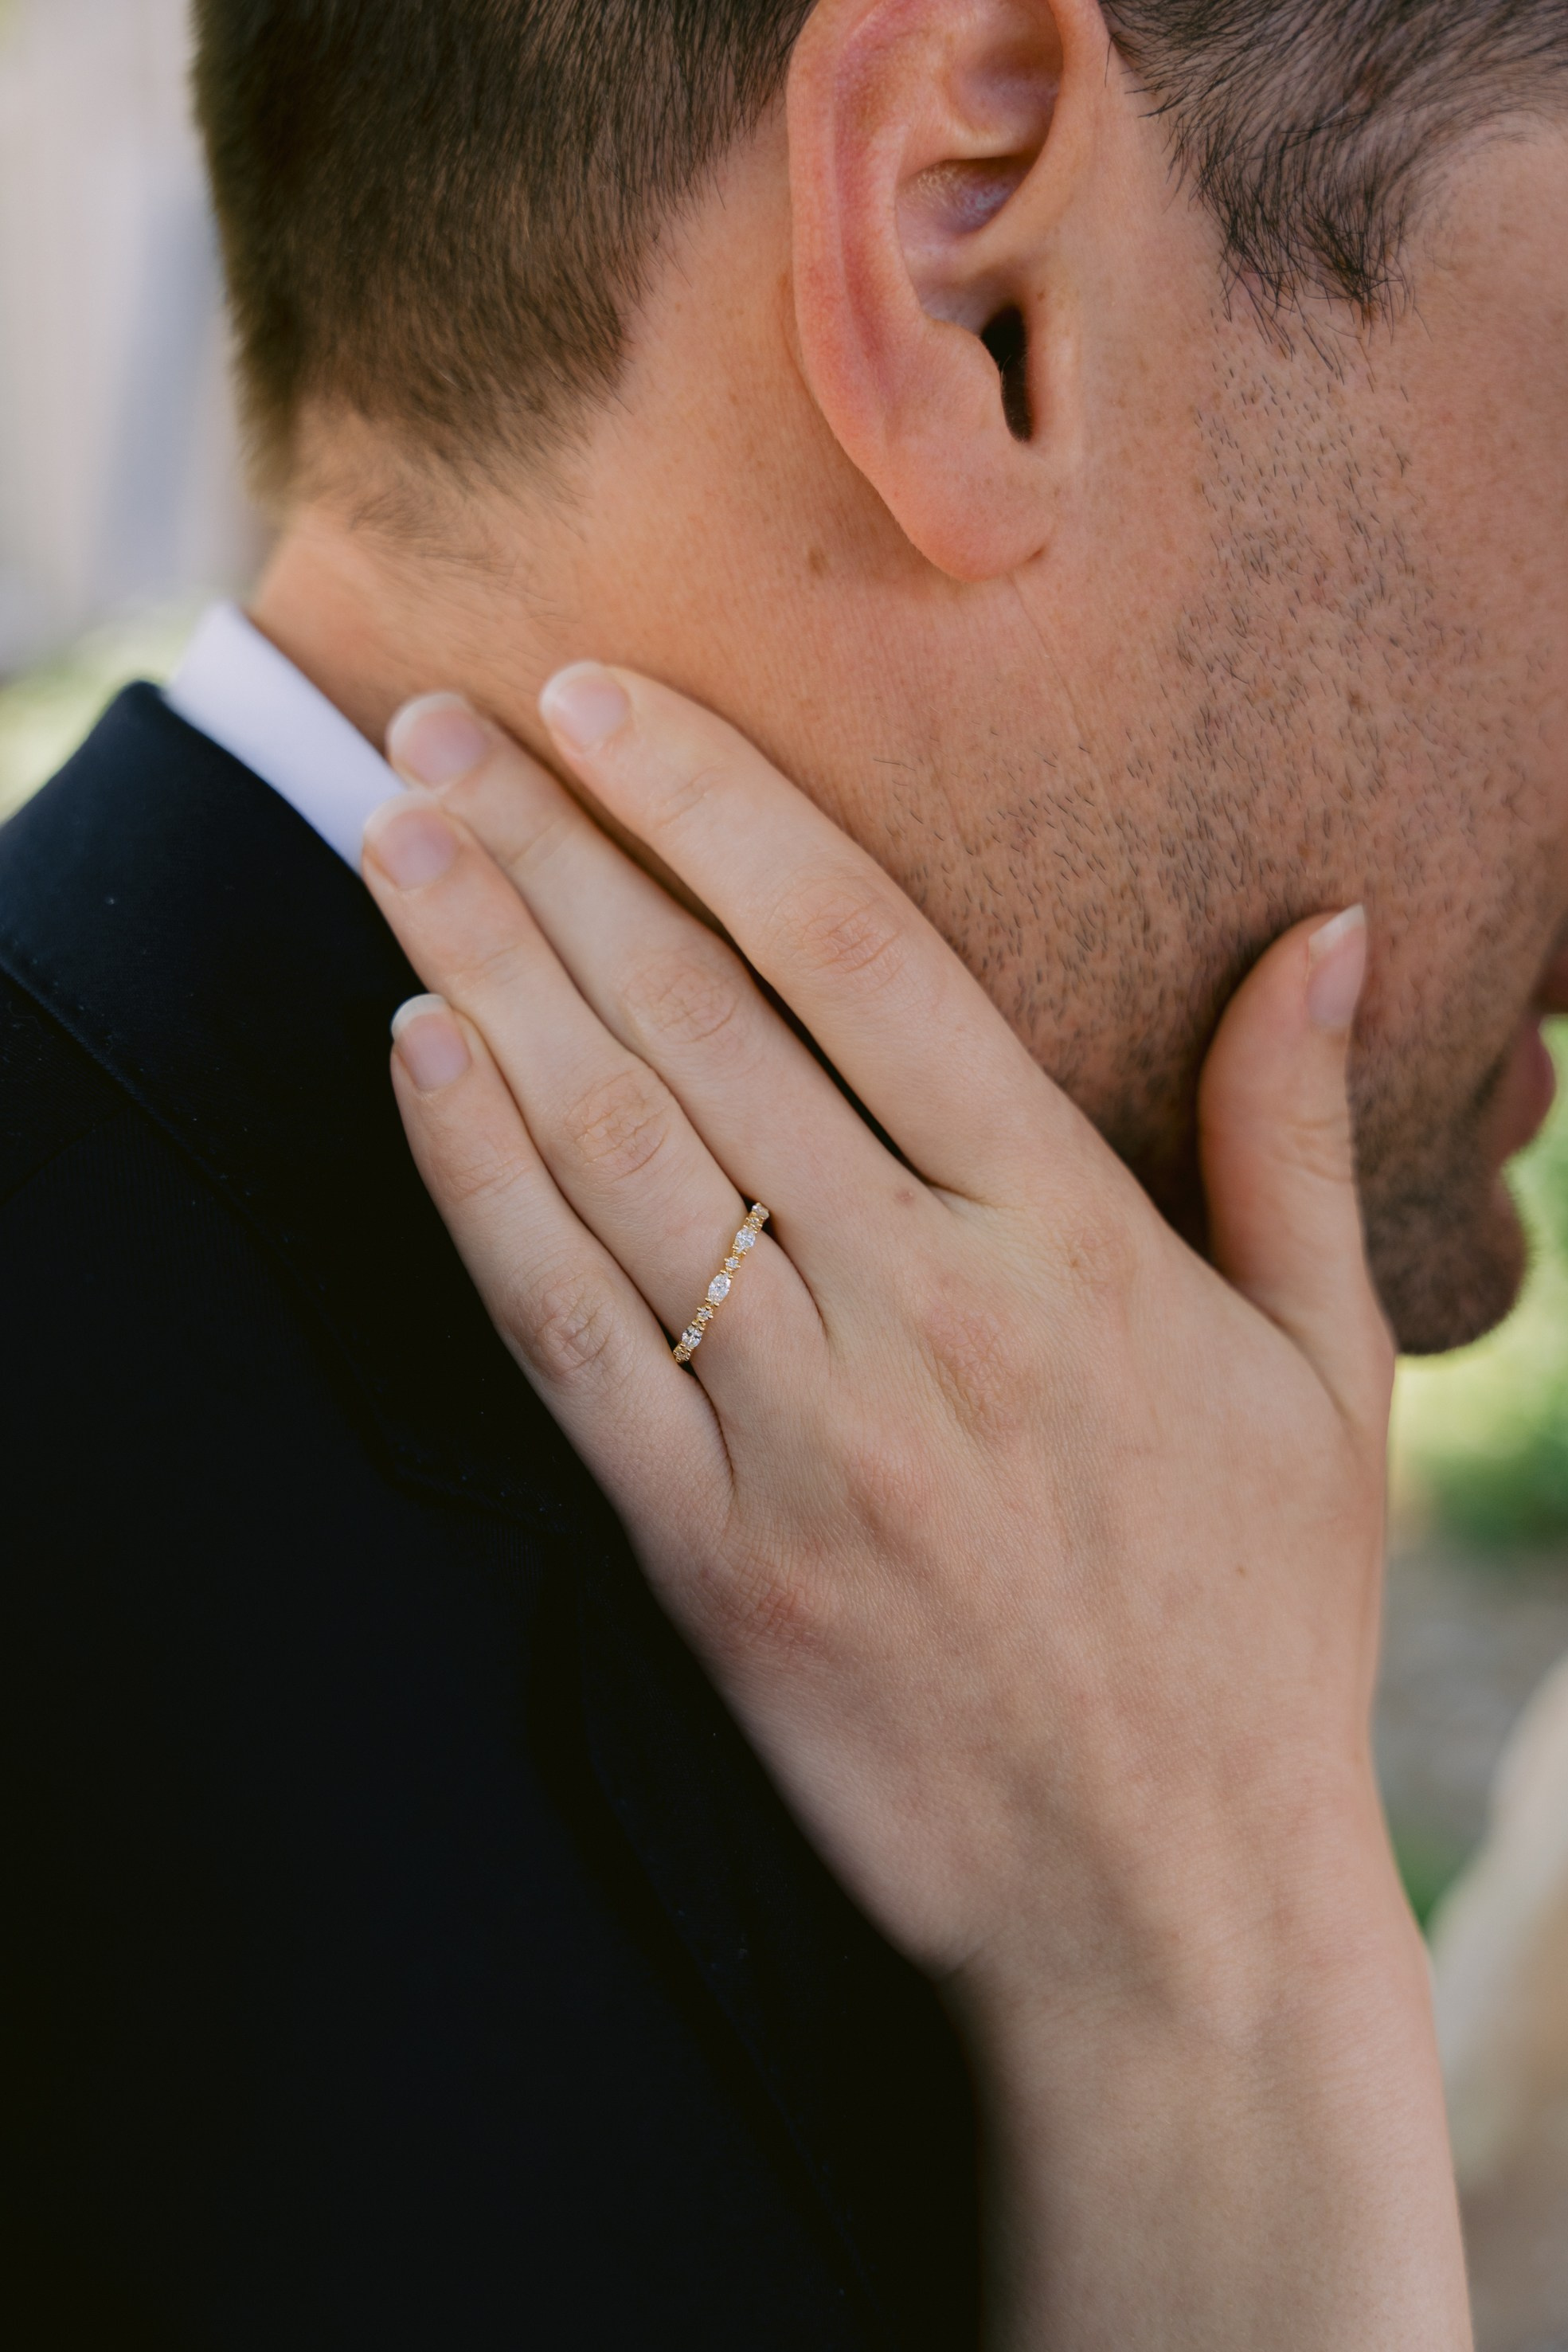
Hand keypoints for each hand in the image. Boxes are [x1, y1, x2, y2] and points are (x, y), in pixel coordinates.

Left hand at [360, 669, 1465, 2348]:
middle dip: (553, 855)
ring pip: (615, 1157)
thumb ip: (1294, 1135)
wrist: (1169, 1907)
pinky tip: (414, 1064)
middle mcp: (927, 1309)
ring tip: (391, 841)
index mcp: (1074, 1238)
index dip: (717, 809)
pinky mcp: (714, 1557)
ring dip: (484, 981)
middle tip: (433, 723)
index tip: (603, 701)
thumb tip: (1332, 927)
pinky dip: (480, 1194)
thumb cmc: (1260, 1625)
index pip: (861, 959)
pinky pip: (570, 1344)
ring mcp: (806, 1434)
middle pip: (700, 1027)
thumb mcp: (1330, 1370)